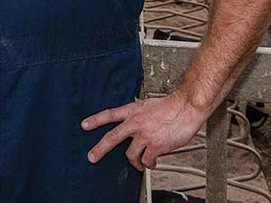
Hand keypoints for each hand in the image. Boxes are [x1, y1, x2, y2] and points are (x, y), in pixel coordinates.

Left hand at [81, 91, 206, 171]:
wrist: (186, 107)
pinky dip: (149, 164)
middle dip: (100, 149)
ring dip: (134, 162)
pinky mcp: (155, 146)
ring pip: (130, 154)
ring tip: (139, 165)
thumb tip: (134, 126)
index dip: (95, 120)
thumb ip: (138, 115)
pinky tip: (151, 163)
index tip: (84, 125)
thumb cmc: (171, 106)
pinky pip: (147, 161)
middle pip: (112, 137)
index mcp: (133, 110)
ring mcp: (144, 135)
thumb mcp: (148, 105)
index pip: (109, 114)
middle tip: (92, 157)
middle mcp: (135, 123)